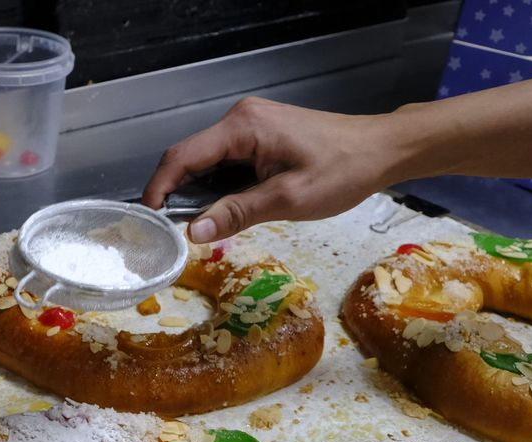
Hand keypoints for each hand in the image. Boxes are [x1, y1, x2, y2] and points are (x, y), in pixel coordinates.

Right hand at [141, 97, 403, 242]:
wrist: (382, 150)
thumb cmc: (342, 171)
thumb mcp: (287, 199)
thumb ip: (236, 213)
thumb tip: (193, 233)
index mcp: (242, 127)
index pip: (182, 156)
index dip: (159, 188)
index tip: (149, 220)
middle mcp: (240, 119)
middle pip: (190, 157)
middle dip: (176, 193)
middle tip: (170, 231)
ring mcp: (250, 126)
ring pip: (207, 161)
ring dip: (198, 192)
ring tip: (196, 225)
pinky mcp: (260, 136)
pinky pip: (226, 161)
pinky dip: (218, 185)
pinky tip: (222, 209)